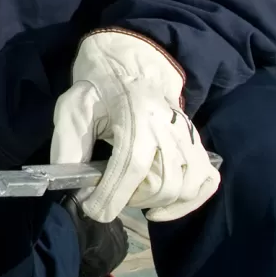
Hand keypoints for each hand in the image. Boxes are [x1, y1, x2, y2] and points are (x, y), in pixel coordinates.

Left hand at [50, 30, 218, 223]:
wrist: (131, 68)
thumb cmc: (98, 91)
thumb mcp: (73, 109)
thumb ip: (69, 146)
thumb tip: (71, 185)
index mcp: (137, 114)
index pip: (132, 165)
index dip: (112, 195)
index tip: (92, 209)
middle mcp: (169, 127)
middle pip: (162, 183)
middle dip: (129, 200)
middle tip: (107, 196)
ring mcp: (189, 137)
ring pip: (184, 187)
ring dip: (155, 202)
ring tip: (131, 197)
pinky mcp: (199, 146)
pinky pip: (207, 182)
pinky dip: (188, 203)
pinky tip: (163, 208)